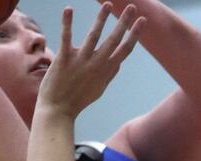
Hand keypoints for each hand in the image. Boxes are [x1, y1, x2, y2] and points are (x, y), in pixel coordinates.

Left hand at [37, 3, 145, 118]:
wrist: (58, 110)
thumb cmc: (78, 100)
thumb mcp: (99, 88)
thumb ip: (110, 73)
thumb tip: (119, 62)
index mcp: (106, 70)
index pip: (125, 49)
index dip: (135, 34)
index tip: (142, 21)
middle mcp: (96, 64)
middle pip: (114, 40)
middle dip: (124, 22)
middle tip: (132, 7)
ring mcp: (81, 61)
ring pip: (94, 36)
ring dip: (101, 18)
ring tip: (108, 5)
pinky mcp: (64, 59)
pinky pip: (66, 37)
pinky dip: (67, 23)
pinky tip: (68, 8)